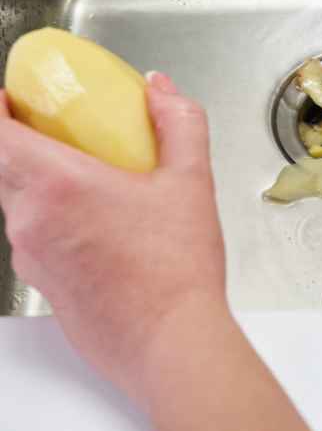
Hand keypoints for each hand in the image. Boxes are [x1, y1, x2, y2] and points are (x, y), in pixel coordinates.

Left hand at [0, 73, 224, 398]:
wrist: (171, 341)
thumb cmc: (176, 269)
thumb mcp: (192, 180)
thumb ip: (178, 122)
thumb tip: (160, 89)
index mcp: (59, 185)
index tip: (12, 97)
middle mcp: (31, 220)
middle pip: (0, 166)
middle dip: (19, 140)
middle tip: (56, 129)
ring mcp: (30, 256)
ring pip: (15, 202)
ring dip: (37, 180)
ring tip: (86, 176)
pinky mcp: (42, 283)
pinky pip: (30, 234)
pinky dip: (49, 215)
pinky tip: (97, 222)